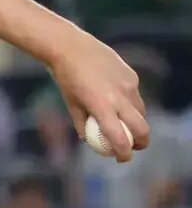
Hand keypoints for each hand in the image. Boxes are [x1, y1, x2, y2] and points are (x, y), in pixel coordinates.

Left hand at [47, 31, 148, 161]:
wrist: (72, 48)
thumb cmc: (66, 79)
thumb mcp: (71, 104)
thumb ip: (81, 124)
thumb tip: (88, 140)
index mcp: (101, 107)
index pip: (120, 138)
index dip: (123, 153)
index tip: (122, 158)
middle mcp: (119, 97)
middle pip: (141, 128)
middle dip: (141, 142)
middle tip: (134, 147)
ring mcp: (128, 85)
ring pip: (141, 111)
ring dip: (136, 122)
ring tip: (125, 125)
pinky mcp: (132, 75)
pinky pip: (135, 95)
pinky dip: (130, 103)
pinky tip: (116, 99)